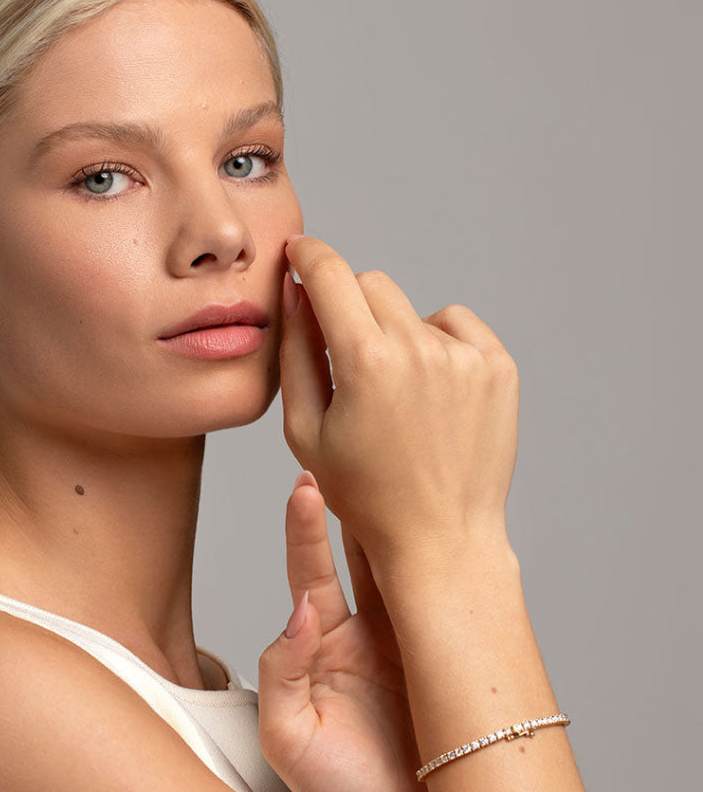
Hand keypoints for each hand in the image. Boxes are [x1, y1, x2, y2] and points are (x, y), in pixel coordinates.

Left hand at [258, 473, 433, 791]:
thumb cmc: (336, 788)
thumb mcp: (286, 733)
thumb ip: (281, 669)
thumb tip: (298, 610)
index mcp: (320, 641)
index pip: (309, 570)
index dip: (305, 528)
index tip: (304, 485)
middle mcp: (363, 630)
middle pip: (357, 553)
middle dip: (355, 505)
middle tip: (354, 454)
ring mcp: (407, 638)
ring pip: (402, 569)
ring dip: (399, 525)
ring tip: (398, 474)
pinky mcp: (443, 653)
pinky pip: (441, 603)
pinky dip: (442, 568)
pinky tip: (444, 532)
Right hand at [280, 236, 518, 565]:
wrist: (439, 537)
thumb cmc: (363, 493)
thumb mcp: (305, 430)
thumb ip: (295, 353)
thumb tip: (296, 294)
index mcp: (366, 362)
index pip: (329, 273)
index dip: (308, 256)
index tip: (299, 254)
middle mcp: (420, 348)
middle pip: (371, 284)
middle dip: (348, 303)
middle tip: (344, 350)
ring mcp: (465, 356)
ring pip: (412, 309)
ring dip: (393, 331)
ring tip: (393, 391)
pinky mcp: (497, 367)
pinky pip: (454, 325)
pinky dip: (435, 343)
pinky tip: (426, 390)